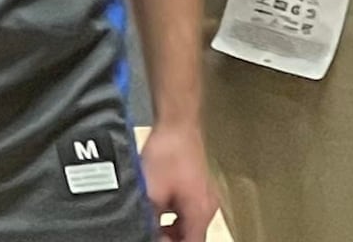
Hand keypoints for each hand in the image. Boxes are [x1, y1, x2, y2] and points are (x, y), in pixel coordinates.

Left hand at [138, 120, 219, 241]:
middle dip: (170, 238)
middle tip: (150, 232)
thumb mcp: (151, 192)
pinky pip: (187, 208)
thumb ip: (149, 218)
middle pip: (190, 235)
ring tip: (150, 222)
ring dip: (170, 227)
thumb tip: (145, 230)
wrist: (177, 123)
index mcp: (199, 212)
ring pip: (188, 222)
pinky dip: (173, 213)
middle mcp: (207, 206)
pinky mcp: (198, 185)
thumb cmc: (169, 152)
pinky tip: (157, 206)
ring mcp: (204, 195)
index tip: (157, 241)